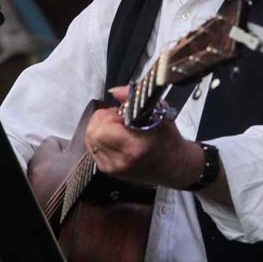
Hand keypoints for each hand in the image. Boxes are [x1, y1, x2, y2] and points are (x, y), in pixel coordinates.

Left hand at [84, 86, 204, 188]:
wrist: (173, 165)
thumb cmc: (168, 140)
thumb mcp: (159, 111)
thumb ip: (134, 97)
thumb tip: (115, 91)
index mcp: (136, 147)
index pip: (104, 125)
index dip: (111, 114)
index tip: (124, 114)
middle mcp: (122, 160)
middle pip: (93, 131)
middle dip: (103, 120)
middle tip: (119, 119)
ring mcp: (113, 167)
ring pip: (90, 139)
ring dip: (100, 129)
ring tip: (118, 128)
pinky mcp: (108, 170)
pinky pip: (92, 148)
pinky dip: (100, 139)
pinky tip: (115, 138)